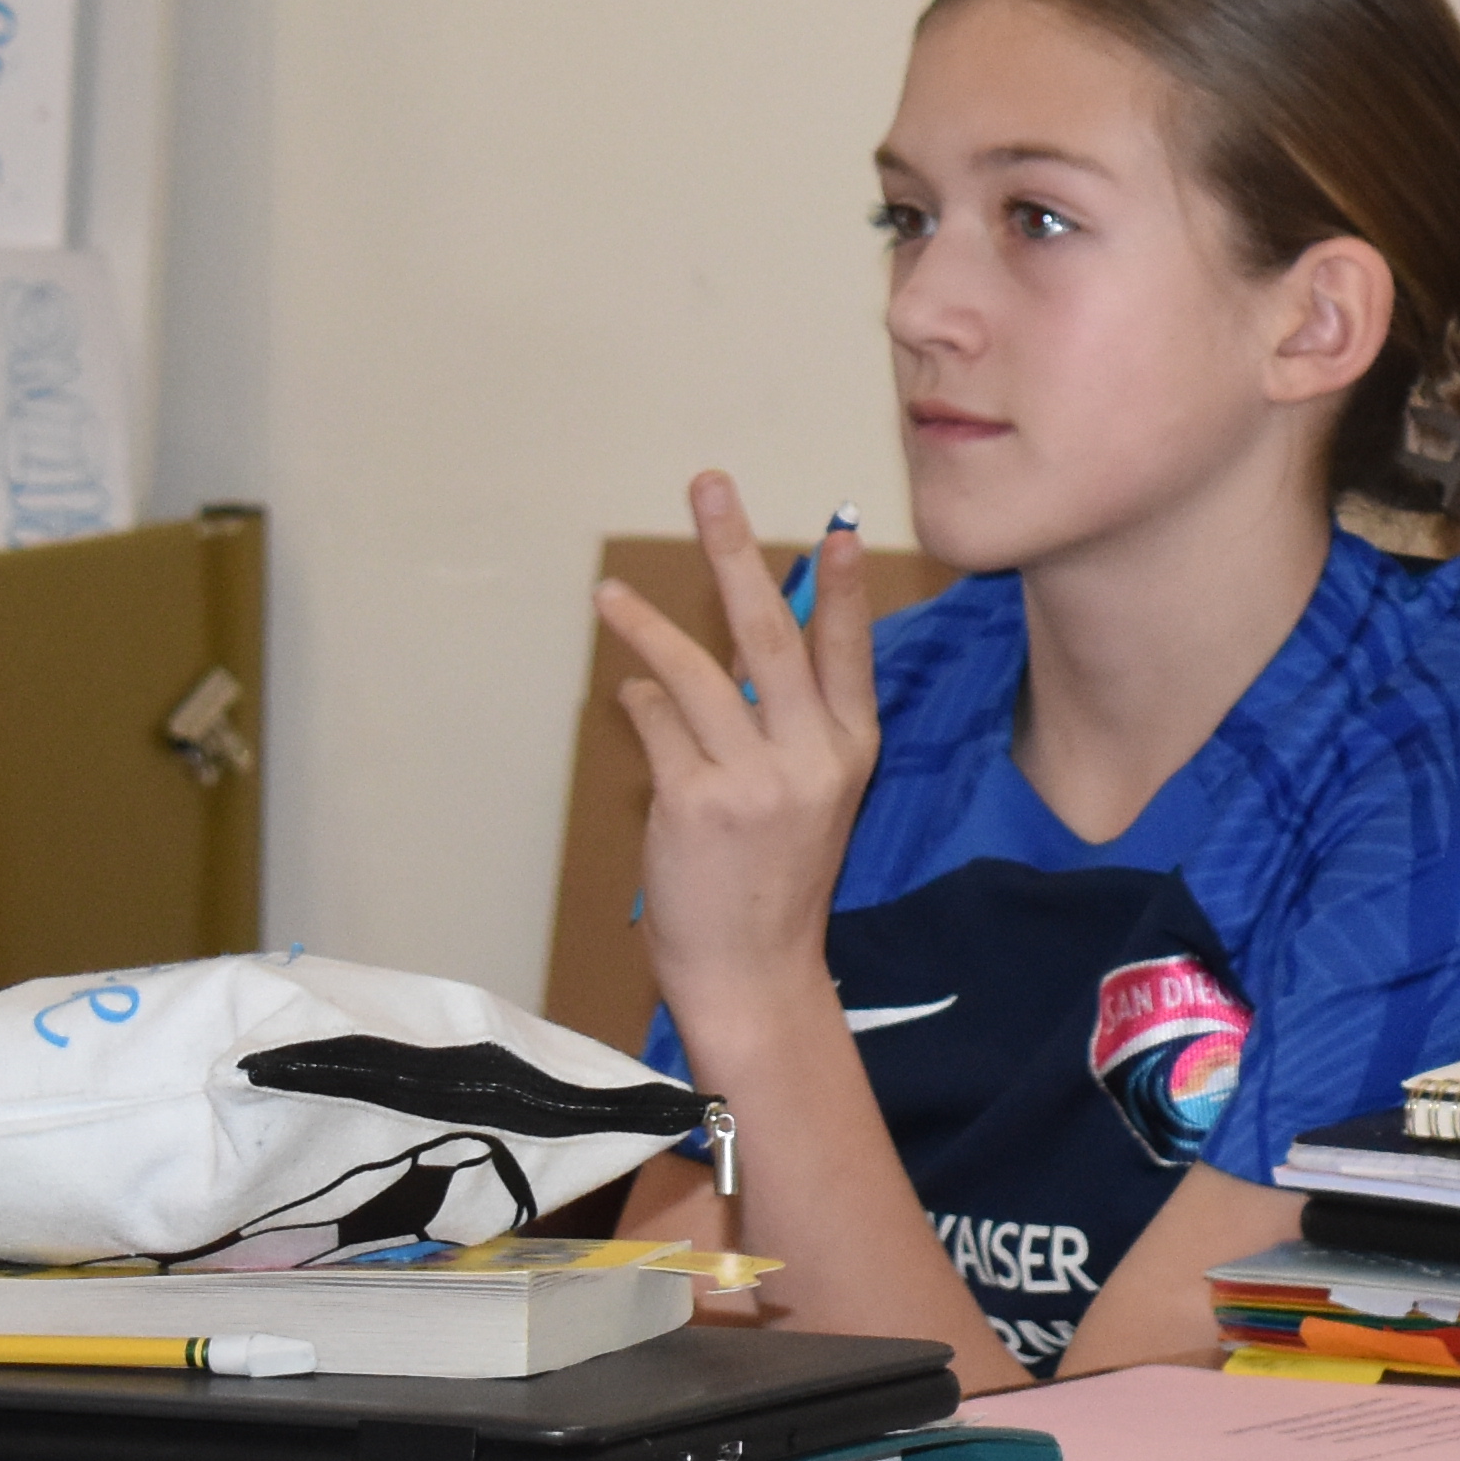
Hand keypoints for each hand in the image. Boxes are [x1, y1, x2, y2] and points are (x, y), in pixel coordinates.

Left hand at [594, 473, 881, 1052]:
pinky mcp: (696, 801)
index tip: (835, 532)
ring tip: (608, 596)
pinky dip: (638, 704)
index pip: (848, 653)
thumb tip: (693, 669)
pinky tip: (628, 695)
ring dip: (647, 627)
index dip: (841, 591)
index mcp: (850, 752)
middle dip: (735, 553)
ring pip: (695, 672)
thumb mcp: (804, 799)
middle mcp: (812, 757)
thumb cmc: (773, 882)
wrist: (755, 971)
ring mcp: (755, 779)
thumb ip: (771, 728)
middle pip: (770, 634)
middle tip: (711, 489)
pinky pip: (655, 726)